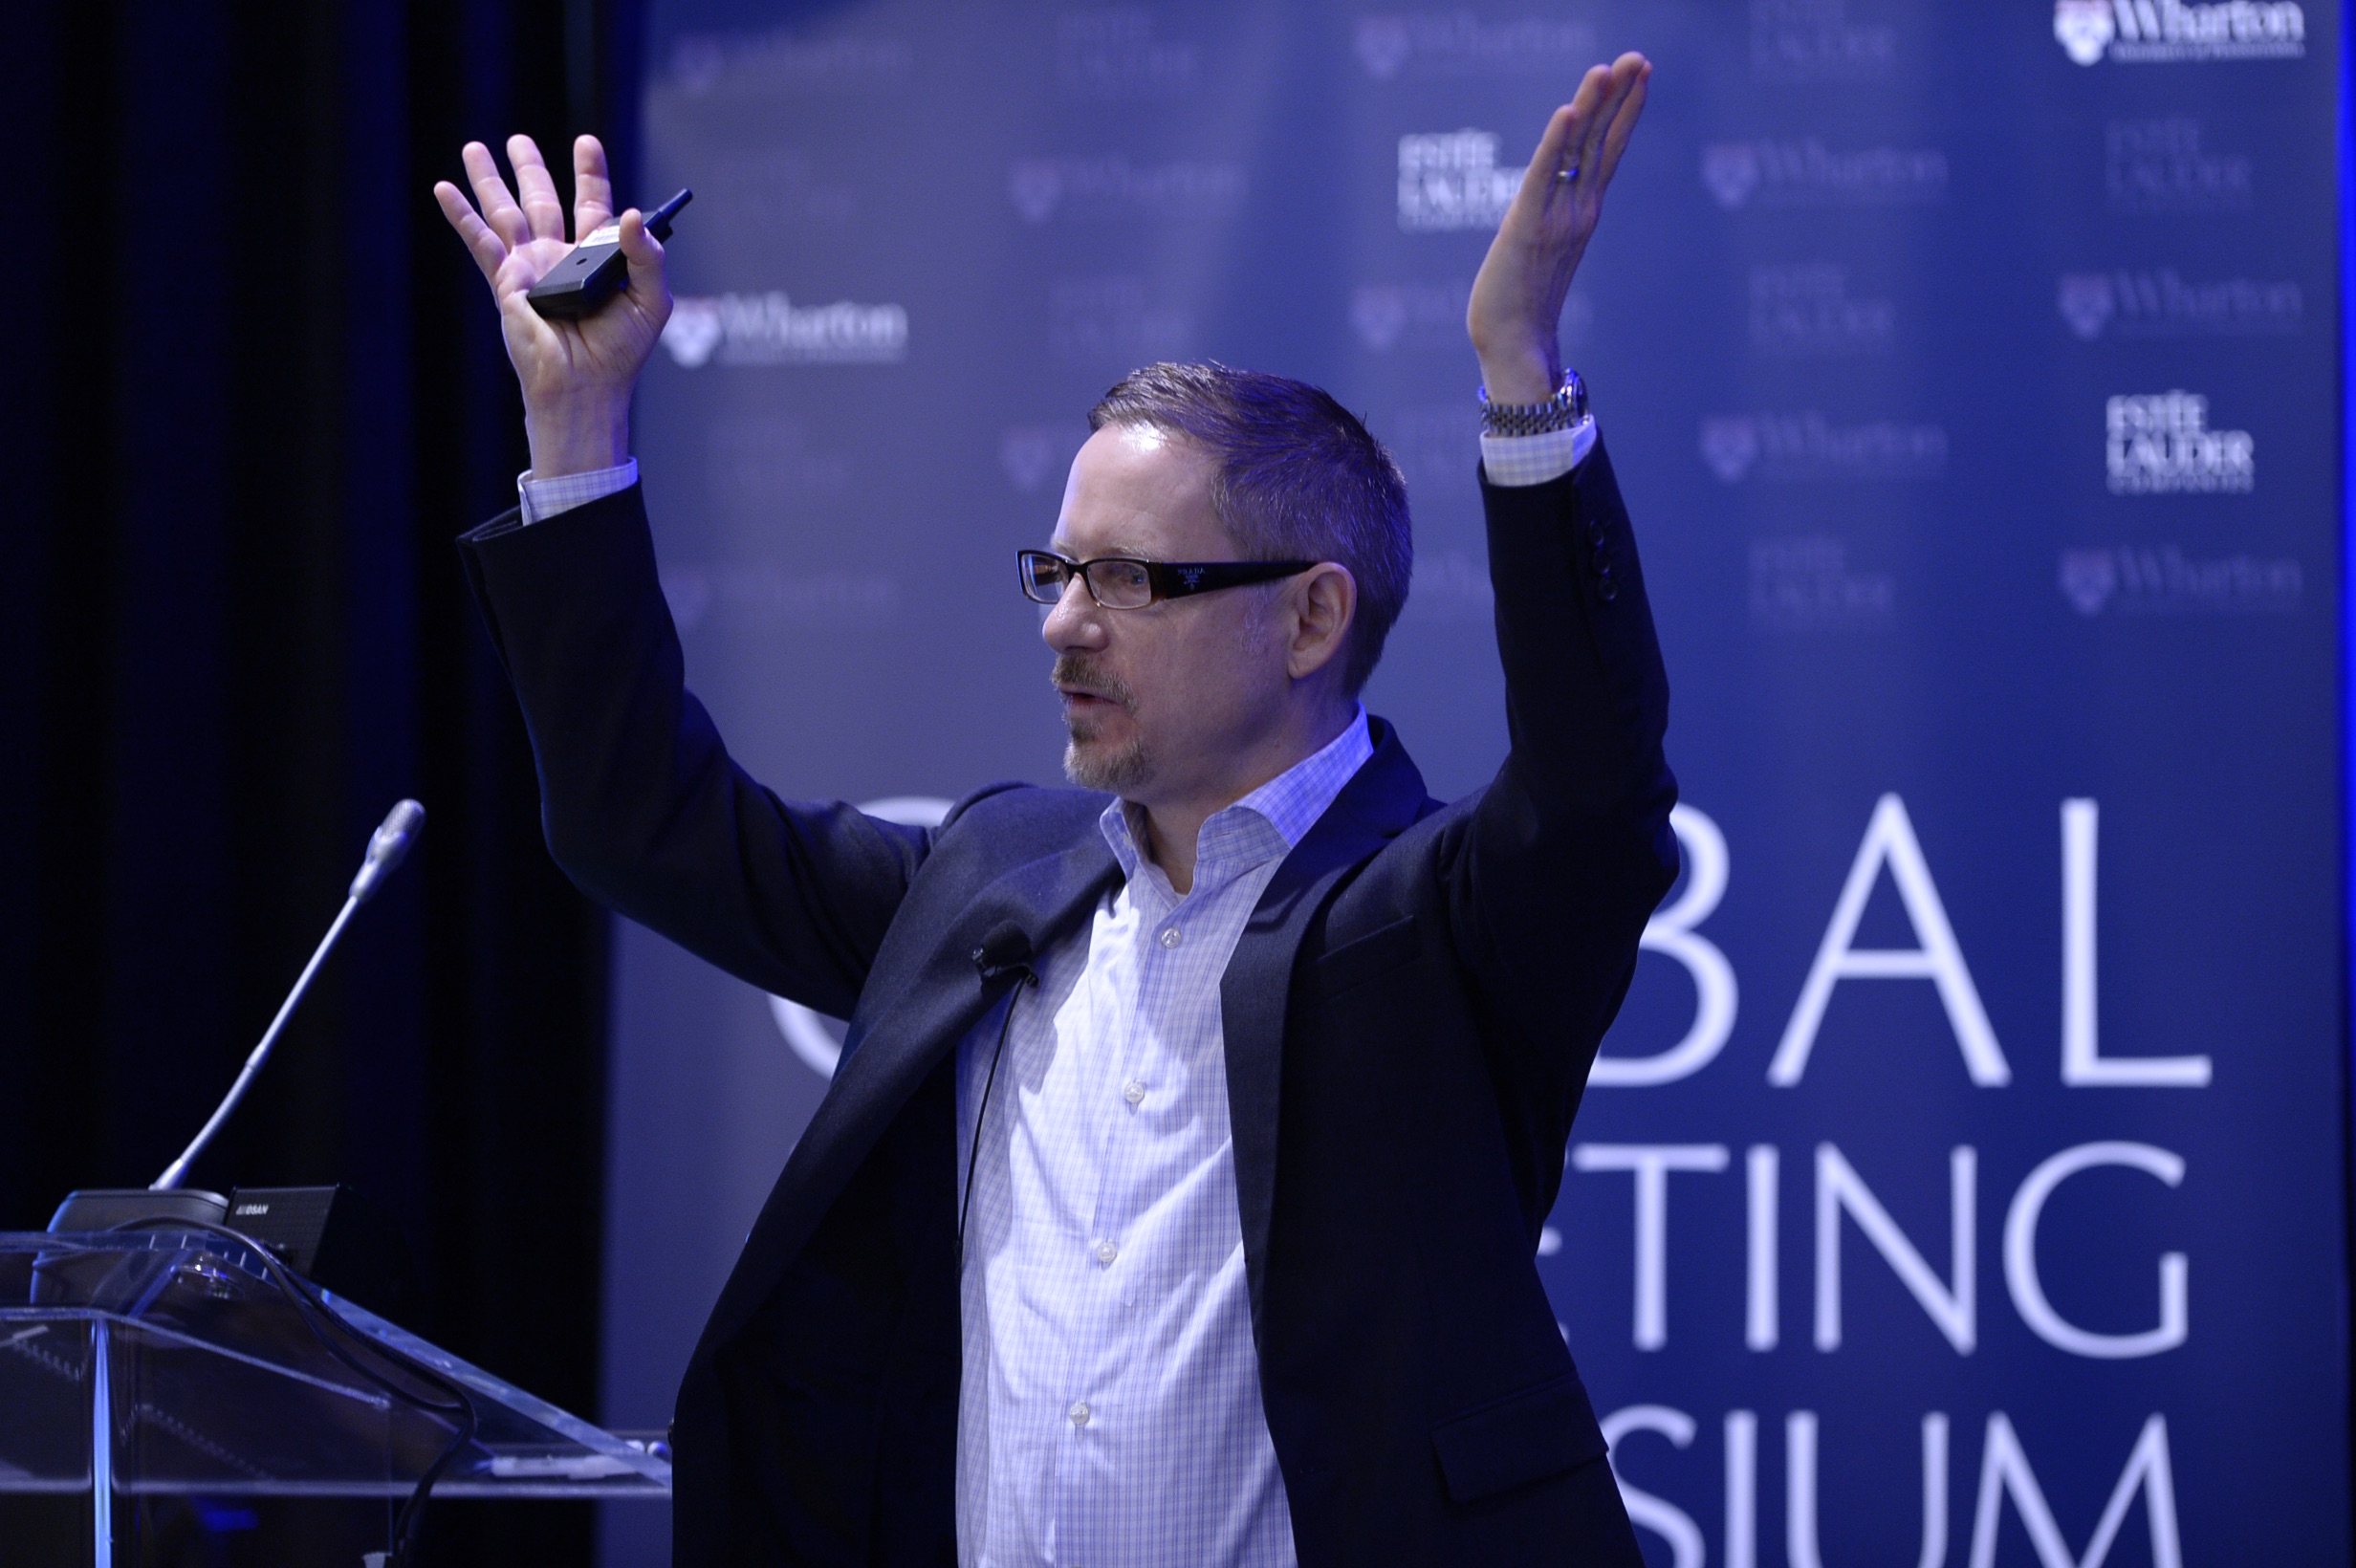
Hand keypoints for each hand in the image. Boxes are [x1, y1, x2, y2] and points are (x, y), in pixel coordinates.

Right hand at [433, 134, 671, 476]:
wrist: (585, 386)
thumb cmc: (621, 352)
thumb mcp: (651, 300)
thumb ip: (647, 255)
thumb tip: (630, 213)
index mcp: (597, 259)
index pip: (592, 205)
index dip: (589, 173)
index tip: (586, 143)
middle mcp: (561, 258)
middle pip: (542, 200)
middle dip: (530, 168)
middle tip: (519, 140)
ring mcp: (530, 268)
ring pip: (505, 213)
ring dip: (488, 180)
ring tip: (474, 148)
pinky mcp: (507, 282)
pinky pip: (481, 242)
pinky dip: (461, 214)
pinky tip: (444, 189)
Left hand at [1467, 54, 1650, 403]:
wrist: (1513, 347)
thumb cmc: (1522, 307)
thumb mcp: (1545, 252)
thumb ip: (1555, 224)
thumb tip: (1561, 212)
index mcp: (1581, 213)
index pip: (1606, 151)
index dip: (1623, 111)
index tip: (1639, 74)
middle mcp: (1576, 210)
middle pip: (1601, 141)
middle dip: (1619, 97)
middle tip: (1638, 58)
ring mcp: (1556, 217)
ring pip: (1577, 151)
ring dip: (1593, 107)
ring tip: (1608, 69)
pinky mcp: (1526, 226)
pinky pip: (1543, 177)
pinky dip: (1555, 144)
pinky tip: (1566, 112)